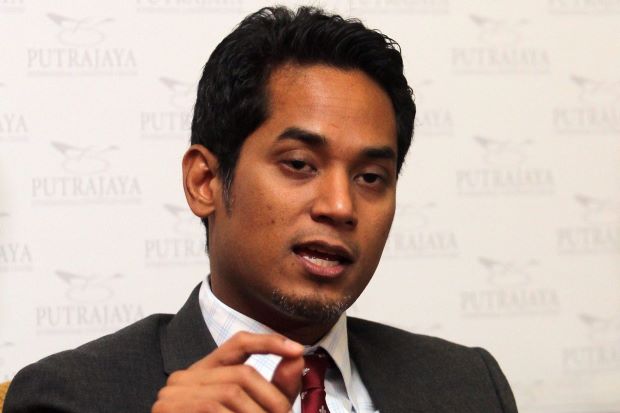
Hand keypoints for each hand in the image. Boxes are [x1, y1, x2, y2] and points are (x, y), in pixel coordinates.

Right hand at [152, 331, 304, 412]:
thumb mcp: (253, 410)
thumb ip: (276, 387)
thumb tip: (297, 357)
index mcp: (206, 371)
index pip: (239, 342)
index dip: (269, 342)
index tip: (297, 349)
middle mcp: (186, 377)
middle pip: (243, 373)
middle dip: (272, 398)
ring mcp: (173, 395)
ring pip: (232, 392)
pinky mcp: (167, 410)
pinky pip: (213, 409)